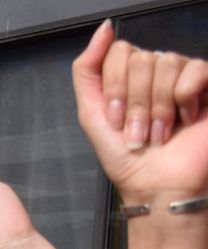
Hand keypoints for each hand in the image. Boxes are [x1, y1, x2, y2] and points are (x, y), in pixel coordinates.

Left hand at [74, 24, 207, 203]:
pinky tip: (186, 120)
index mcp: (129, 76)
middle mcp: (157, 72)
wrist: (156, 185)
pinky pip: (196, 69)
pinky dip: (184, 99)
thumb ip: (87, 70)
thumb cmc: (125, 157)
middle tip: (139, 132)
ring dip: (158, 107)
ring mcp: (184, 77)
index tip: (115, 120)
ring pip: (167, 62)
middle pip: (142, 58)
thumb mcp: (91, 114)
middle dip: (135, 103)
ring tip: (160, 133)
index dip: (115, 88)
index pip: (119, 52)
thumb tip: (104, 28)